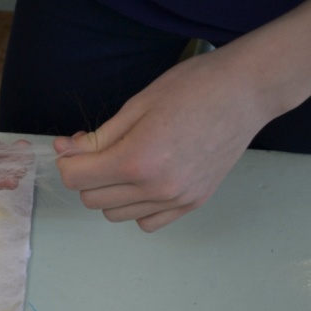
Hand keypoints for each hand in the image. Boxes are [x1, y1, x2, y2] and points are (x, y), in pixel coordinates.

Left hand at [54, 49, 269, 231]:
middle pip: (92, 200)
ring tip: (125, 163)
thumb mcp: (136, 106)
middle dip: (86, 176)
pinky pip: (146, 222)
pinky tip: (144, 181)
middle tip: (98, 151)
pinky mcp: (192, 203)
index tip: (73, 148)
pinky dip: (136, 207)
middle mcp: (156, 187)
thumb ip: (97, 137)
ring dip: (109, 193)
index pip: (76, 178)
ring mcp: (176, 199)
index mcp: (137, 159)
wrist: (246, 91)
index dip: (68, 162)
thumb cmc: (193, 88)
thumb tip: (64, 151)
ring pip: (115, 214)